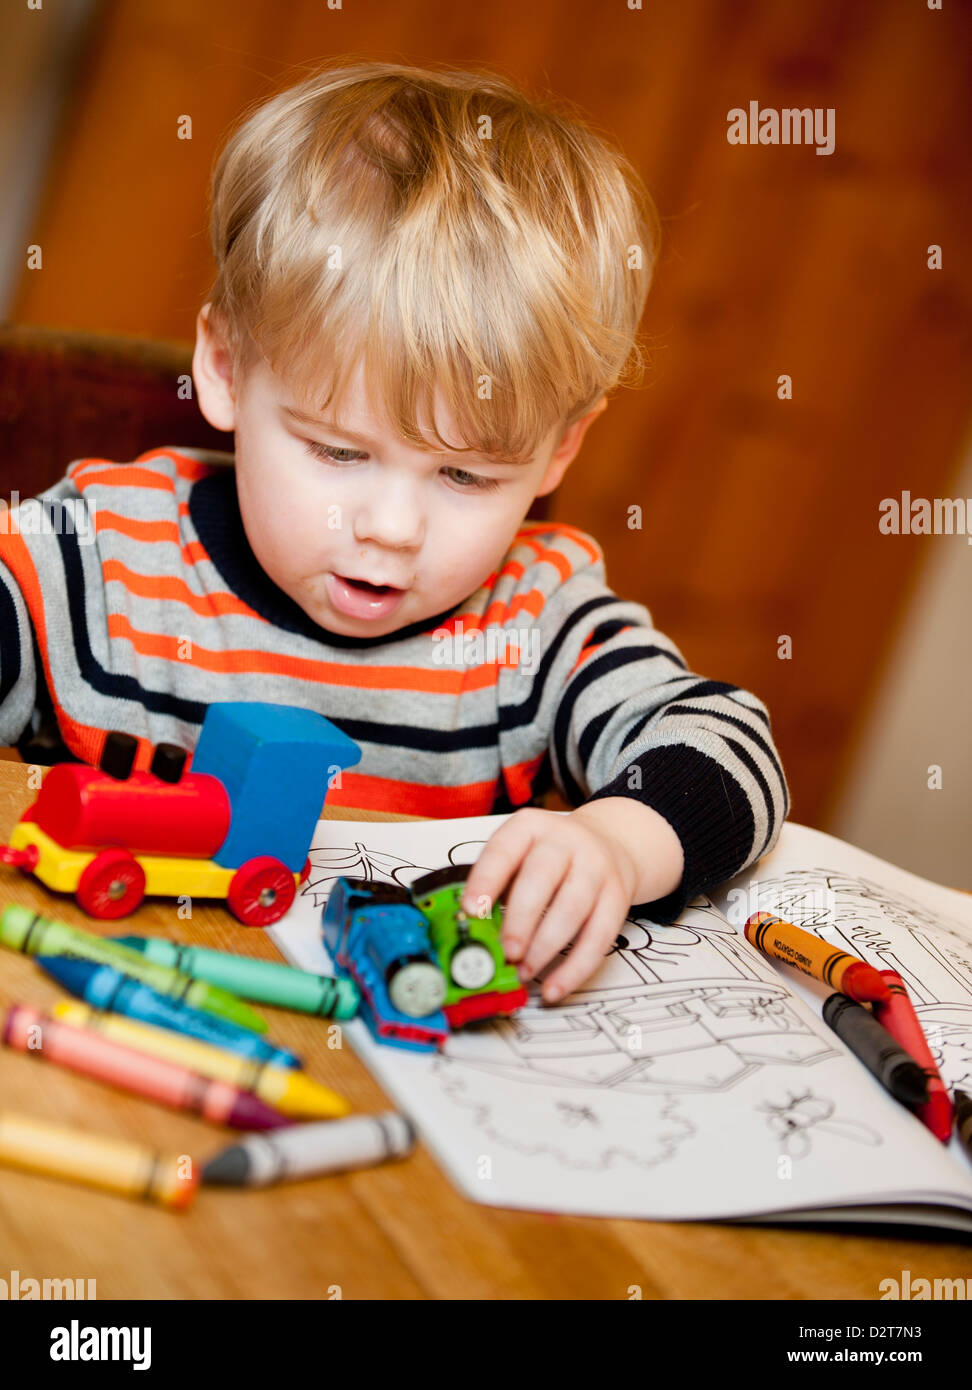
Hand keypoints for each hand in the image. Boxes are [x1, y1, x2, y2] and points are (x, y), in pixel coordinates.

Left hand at [460, 800, 683, 1003]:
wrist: (609, 841)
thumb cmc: (550, 856)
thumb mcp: (520, 854)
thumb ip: (497, 886)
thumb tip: (473, 932)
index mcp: (530, 827)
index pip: (503, 850)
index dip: (486, 881)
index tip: (471, 911)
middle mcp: (566, 841)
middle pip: (542, 878)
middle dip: (521, 919)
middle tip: (505, 951)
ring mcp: (596, 868)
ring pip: (572, 909)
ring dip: (545, 947)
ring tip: (524, 971)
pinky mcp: (617, 898)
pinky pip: (599, 938)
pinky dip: (575, 968)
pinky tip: (555, 987)